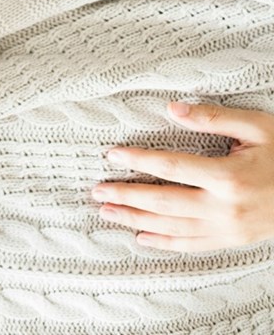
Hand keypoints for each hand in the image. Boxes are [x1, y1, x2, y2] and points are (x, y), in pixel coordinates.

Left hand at [92, 100, 273, 250]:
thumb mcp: (256, 126)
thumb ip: (213, 117)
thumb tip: (174, 109)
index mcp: (228, 176)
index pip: (171, 167)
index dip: (138, 161)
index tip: (112, 155)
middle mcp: (225, 208)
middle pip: (164, 203)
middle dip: (127, 196)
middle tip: (98, 191)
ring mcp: (228, 229)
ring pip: (173, 228)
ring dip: (137, 220)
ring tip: (109, 212)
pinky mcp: (232, 240)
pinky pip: (192, 245)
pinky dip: (165, 243)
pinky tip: (143, 238)